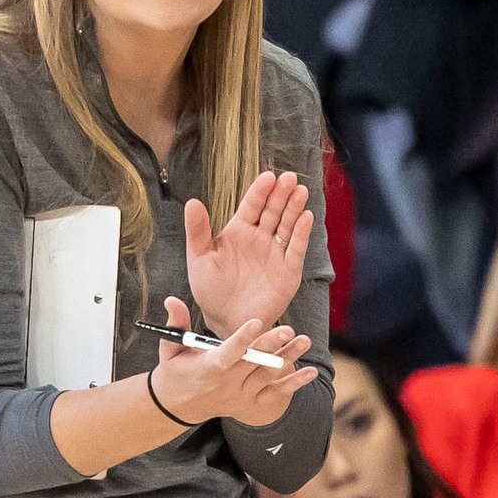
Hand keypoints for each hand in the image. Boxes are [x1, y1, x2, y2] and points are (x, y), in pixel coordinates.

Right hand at [150, 295, 317, 428]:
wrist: (178, 406)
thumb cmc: (174, 371)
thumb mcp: (170, 348)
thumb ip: (176, 324)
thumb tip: (171, 300)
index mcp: (208, 368)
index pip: (228, 353)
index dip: (242, 339)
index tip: (256, 322)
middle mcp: (227, 384)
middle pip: (253, 363)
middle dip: (271, 346)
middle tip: (288, 329)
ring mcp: (241, 395)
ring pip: (268, 376)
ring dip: (288, 359)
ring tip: (304, 341)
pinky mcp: (251, 403)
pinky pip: (276, 394)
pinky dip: (294, 384)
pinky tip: (312, 372)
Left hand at [187, 171, 313, 335]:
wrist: (224, 320)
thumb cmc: (209, 289)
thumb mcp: (199, 258)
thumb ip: (197, 231)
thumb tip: (191, 202)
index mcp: (239, 231)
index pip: (252, 205)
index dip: (260, 191)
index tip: (268, 176)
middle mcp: (260, 238)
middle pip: (273, 211)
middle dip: (281, 194)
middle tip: (289, 177)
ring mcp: (275, 253)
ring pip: (287, 225)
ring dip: (294, 208)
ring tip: (300, 191)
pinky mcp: (288, 270)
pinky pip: (295, 249)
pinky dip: (301, 233)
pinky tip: (305, 217)